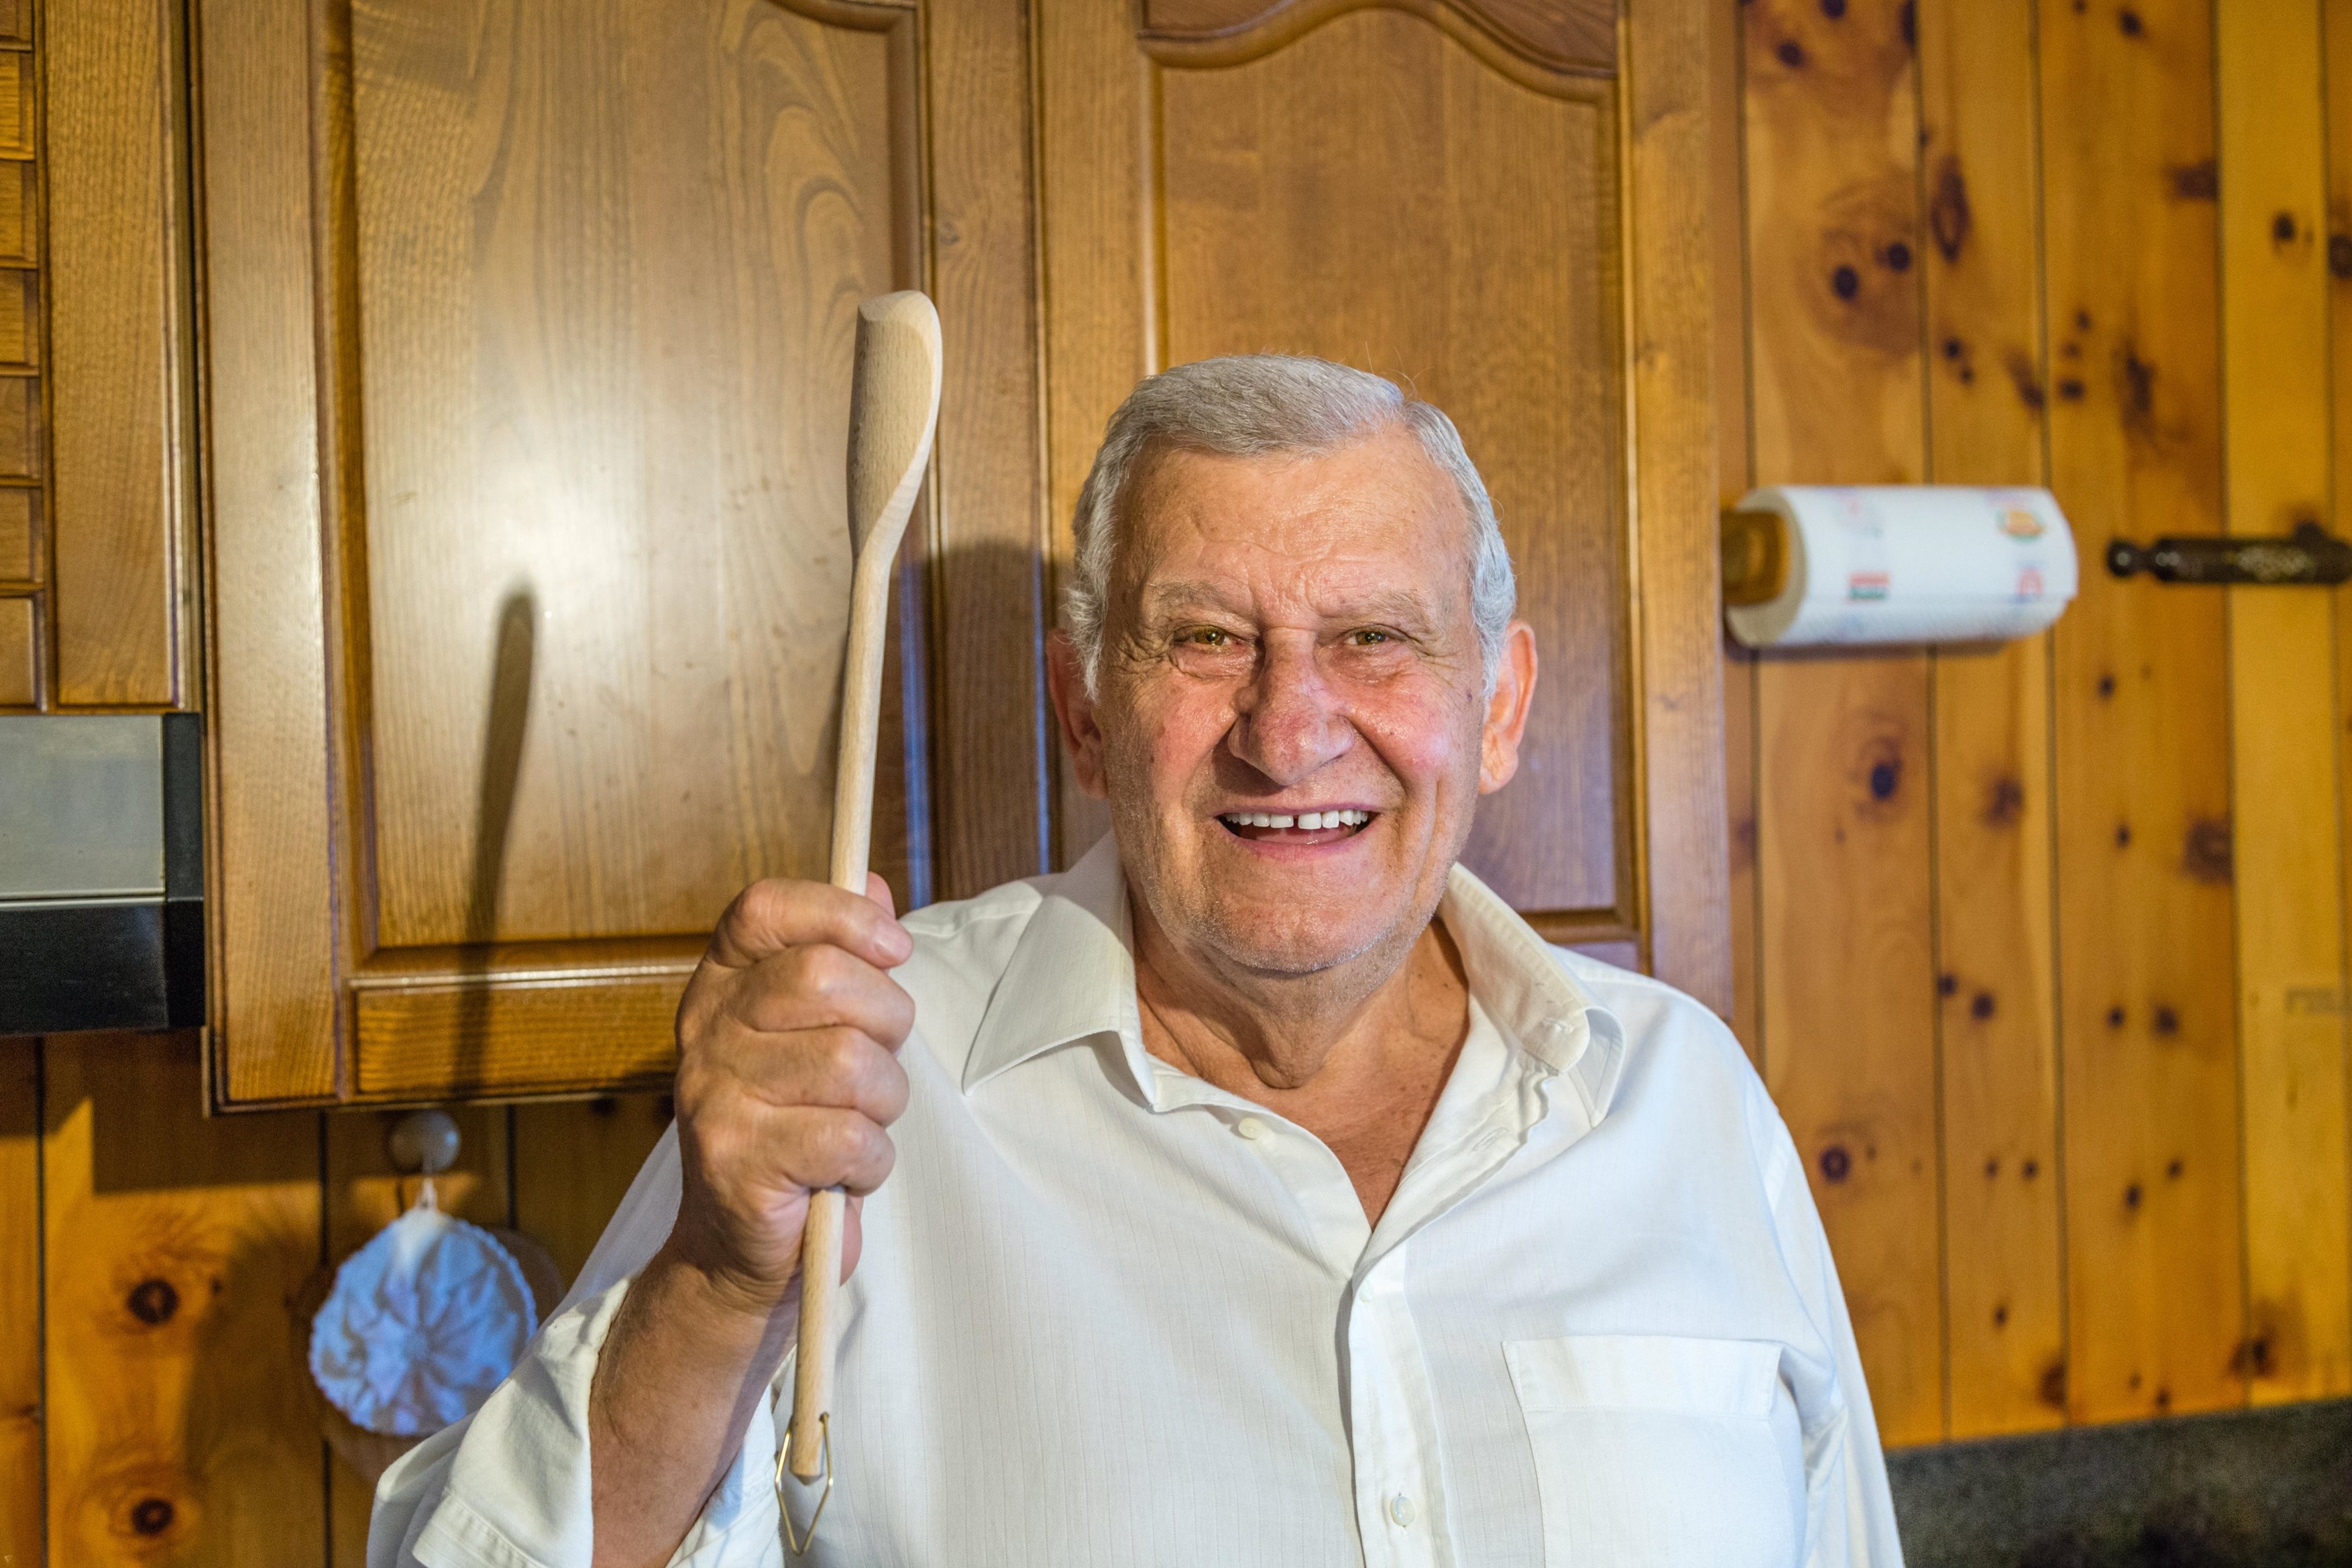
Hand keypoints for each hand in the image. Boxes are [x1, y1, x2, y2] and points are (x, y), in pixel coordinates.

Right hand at [662, 874, 913, 1315]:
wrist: (739, 1253)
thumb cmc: (796, 1132)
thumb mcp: (819, 1037)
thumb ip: (843, 959)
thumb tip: (876, 884)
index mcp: (721, 987)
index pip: (764, 908)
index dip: (840, 914)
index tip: (892, 948)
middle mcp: (706, 1032)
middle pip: (825, 977)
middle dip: (887, 1023)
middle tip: (876, 1071)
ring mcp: (714, 1095)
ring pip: (851, 1063)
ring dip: (883, 1105)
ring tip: (856, 1127)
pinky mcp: (736, 1161)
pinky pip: (850, 1137)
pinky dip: (870, 1162)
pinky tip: (842, 1173)